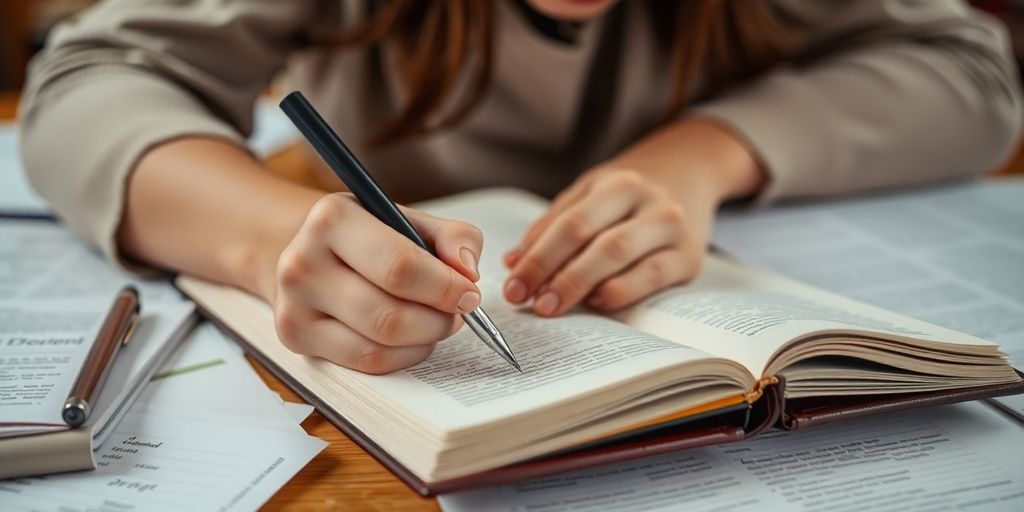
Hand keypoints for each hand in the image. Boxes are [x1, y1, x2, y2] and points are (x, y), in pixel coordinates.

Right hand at [271, 193, 483, 373]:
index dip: (445, 287)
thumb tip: (467, 271)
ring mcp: (293, 305)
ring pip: (379, 345)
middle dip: (438, 319)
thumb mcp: (411, 220)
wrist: (309, 249)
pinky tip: (411, 338)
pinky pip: (365, 362)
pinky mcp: (295, 338)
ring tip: (435, 321)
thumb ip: (452, 238)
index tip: (470, 293)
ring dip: (423, 340)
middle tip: (457, 312)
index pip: (400, 266)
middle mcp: (303, 261)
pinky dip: (402, 356)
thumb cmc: (371, 235)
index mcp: (333, 218)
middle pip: (390, 315)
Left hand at [502, 168, 718, 315]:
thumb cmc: (628, 195)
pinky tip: (597, 302)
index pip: (569, 224)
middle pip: (594, 240)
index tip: (513, 286)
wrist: (690, 176)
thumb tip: (514, 263)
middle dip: (556, 275)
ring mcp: (672, 227)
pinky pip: (652, 277)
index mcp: (616, 183)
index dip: (537, 258)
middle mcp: (648, 200)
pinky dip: (621, 291)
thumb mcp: (590, 194)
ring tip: (554, 306)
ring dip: (582, 285)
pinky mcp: (689, 257)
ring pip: (621, 256)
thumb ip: (552, 226)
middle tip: (531, 303)